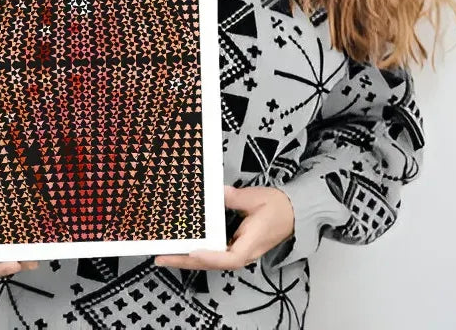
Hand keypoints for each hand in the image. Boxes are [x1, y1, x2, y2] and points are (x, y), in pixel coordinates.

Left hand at [154, 184, 294, 270]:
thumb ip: (234, 197)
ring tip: (166, 254)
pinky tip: (185, 248)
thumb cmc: (277, 206)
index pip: (230, 257)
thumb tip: (216, 191)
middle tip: (162, 257)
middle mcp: (244, 253)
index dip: (210, 256)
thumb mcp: (255, 198)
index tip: (193, 251)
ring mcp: (240, 252)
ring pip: (212, 261)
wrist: (294, 212)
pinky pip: (215, 254)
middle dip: (186, 261)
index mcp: (251, 242)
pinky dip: (199, 252)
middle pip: (213, 263)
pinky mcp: (237, 247)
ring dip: (189, 259)